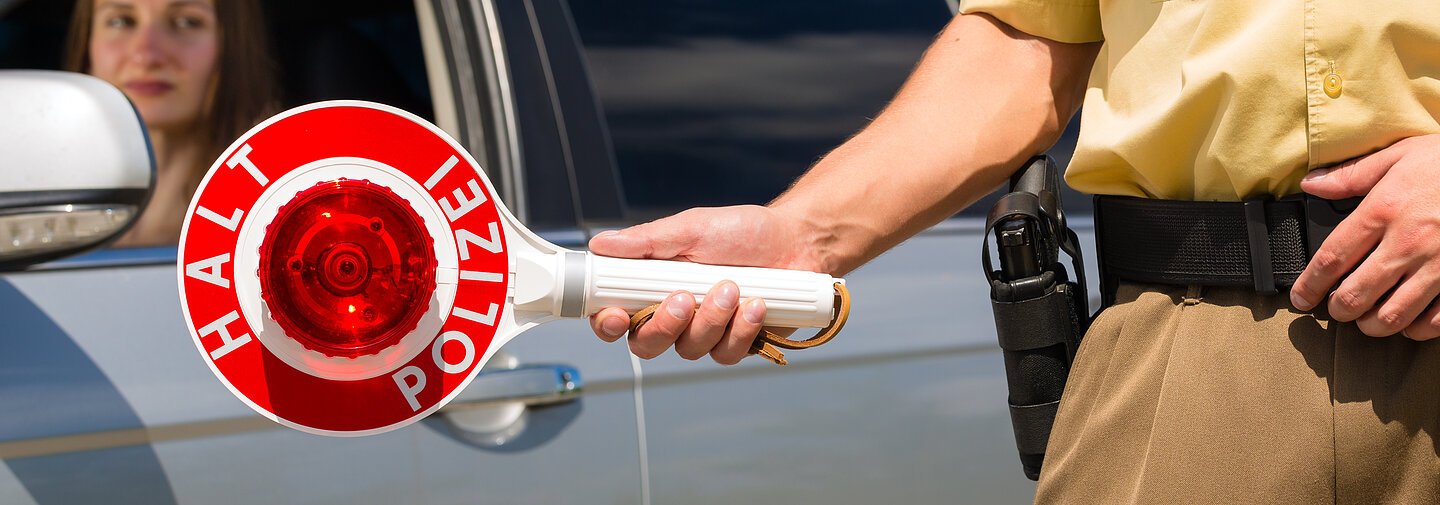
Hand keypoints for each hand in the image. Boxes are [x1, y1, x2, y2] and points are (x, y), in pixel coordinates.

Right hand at [586, 205, 825, 362]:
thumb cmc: (742, 232)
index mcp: (653, 287)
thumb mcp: (691, 228)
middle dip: (664, 326)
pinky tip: (756, 305)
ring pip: (690, 349)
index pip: (615, 316)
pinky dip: (741, 329)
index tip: (617, 315)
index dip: (608, 324)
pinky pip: (727, 353)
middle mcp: (675, 315)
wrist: (796, 241)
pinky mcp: (738, 344)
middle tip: (684, 299)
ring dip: (710, 320)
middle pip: (646, 345)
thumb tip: (601, 244)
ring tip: (732, 287)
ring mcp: (706, 332)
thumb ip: (646, 241)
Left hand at [1291, 134, 1439, 339]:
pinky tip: (1407, 321)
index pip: (1331, 258)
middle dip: (1337, 310)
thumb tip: (1312, 185)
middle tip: (1334, 309)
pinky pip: (1434, 321)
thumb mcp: (1399, 156)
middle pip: (1355, 295)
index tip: (1299, 298)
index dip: (1309, 285)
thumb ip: (1351, 175)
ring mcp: (1438, 266)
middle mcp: (1407, 243)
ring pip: (1391, 316)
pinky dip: (1416, 328)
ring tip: (1366, 319)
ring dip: (1371, 324)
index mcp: (1383, 211)